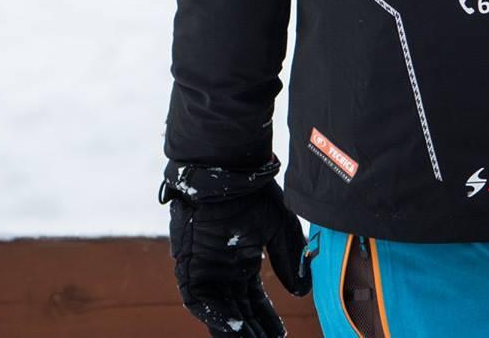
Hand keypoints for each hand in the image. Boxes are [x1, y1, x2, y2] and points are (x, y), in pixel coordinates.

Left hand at [161, 161, 309, 336]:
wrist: (226, 167)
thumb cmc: (252, 191)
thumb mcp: (279, 228)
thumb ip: (289, 258)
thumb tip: (301, 292)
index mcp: (241, 261)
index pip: (254, 302)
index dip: (267, 321)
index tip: (280, 336)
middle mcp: (222, 268)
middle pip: (236, 310)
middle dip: (250, 331)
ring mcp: (204, 265)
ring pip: (216, 308)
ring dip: (231, 328)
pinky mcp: (187, 261)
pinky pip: (195, 296)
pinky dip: (211, 312)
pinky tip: (228, 326)